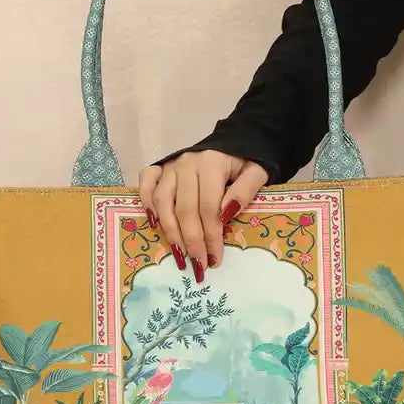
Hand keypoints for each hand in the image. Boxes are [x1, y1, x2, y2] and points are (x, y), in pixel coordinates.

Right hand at [139, 150, 267, 279]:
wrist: (236, 139)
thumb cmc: (245, 162)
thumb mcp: (257, 172)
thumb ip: (245, 190)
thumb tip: (226, 213)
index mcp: (211, 163)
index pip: (208, 206)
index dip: (211, 235)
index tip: (215, 259)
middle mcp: (187, 163)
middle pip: (184, 208)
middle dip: (191, 240)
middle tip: (198, 264)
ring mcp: (171, 165)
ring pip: (163, 201)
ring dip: (170, 231)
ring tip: (179, 253)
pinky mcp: (161, 167)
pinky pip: (146, 183)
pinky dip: (146, 202)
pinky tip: (153, 223)